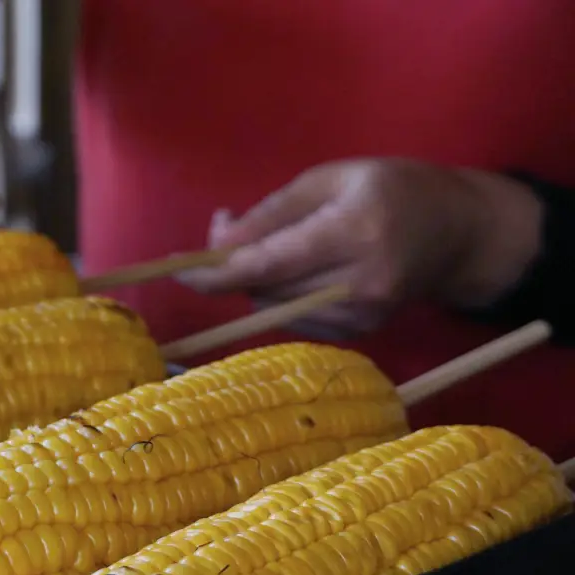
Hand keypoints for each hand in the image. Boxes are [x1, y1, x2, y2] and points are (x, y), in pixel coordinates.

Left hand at [177, 158, 543, 337]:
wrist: (458, 234)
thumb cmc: (390, 190)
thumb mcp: (329, 179)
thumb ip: (270, 213)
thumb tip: (217, 244)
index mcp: (356, 230)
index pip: (271, 263)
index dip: (217, 272)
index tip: (178, 271)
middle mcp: (362, 281)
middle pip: (266, 289)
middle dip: (234, 266)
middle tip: (232, 229)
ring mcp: (364, 315)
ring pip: (273, 308)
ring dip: (256, 281)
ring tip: (276, 245)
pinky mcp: (361, 333)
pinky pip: (293, 320)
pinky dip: (279, 296)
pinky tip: (299, 270)